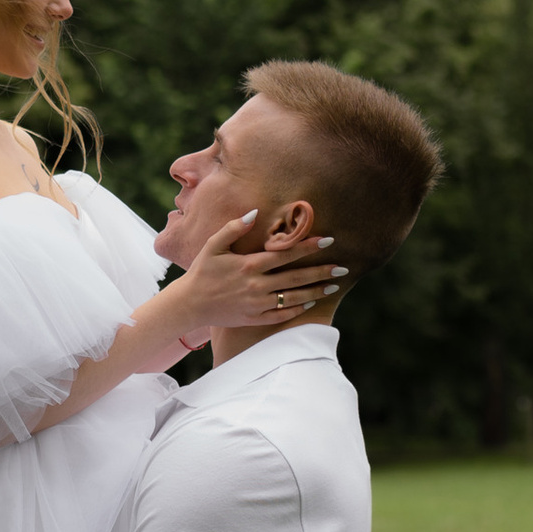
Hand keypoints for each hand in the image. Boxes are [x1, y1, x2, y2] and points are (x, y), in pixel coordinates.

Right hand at [155, 210, 346, 347]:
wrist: (189, 304)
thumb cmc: (202, 271)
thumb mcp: (213, 245)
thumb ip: (233, 228)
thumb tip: (254, 213)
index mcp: (249, 265)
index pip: (285, 254)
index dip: (307, 246)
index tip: (327, 240)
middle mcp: (256, 285)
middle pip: (296, 277)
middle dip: (321, 271)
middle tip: (342, 267)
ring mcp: (257, 303)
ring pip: (293, 297)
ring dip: (315, 291)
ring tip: (334, 286)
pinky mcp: (254, 318)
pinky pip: (281, 315)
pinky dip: (297, 310)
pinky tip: (310, 303)